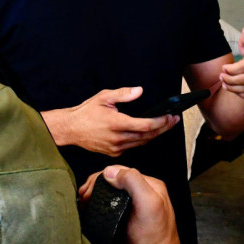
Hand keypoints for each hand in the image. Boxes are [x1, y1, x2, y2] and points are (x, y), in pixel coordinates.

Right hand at [44, 87, 178, 156]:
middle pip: (147, 136)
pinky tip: (148, 132)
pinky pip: (133, 146)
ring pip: (141, 142)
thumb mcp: (103, 97)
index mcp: (116, 123)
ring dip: (155, 134)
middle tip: (174, 120)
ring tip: (166, 125)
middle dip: (163, 128)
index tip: (170, 116)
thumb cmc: (86, 112)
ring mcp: (115, 148)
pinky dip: (142, 140)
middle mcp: (117, 138)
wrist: (70, 129)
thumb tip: (139, 91)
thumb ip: (123, 94)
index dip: (161, 122)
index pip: (145, 125)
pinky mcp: (113, 152)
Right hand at [81, 165, 180, 243]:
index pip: (121, 171)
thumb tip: (109, 171)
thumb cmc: (154, 237)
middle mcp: (140, 193)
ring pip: (106, 193)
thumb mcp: (149, 203)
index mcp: (150, 185)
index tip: (88, 190)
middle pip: (112, 181)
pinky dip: (93, 205)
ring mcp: (129, 206)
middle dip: (94, 186)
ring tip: (83, 204)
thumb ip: (133, 182)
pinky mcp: (120, 219)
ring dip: (92, 195)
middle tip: (83, 199)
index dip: (102, 177)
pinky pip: (105, 206)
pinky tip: (87, 210)